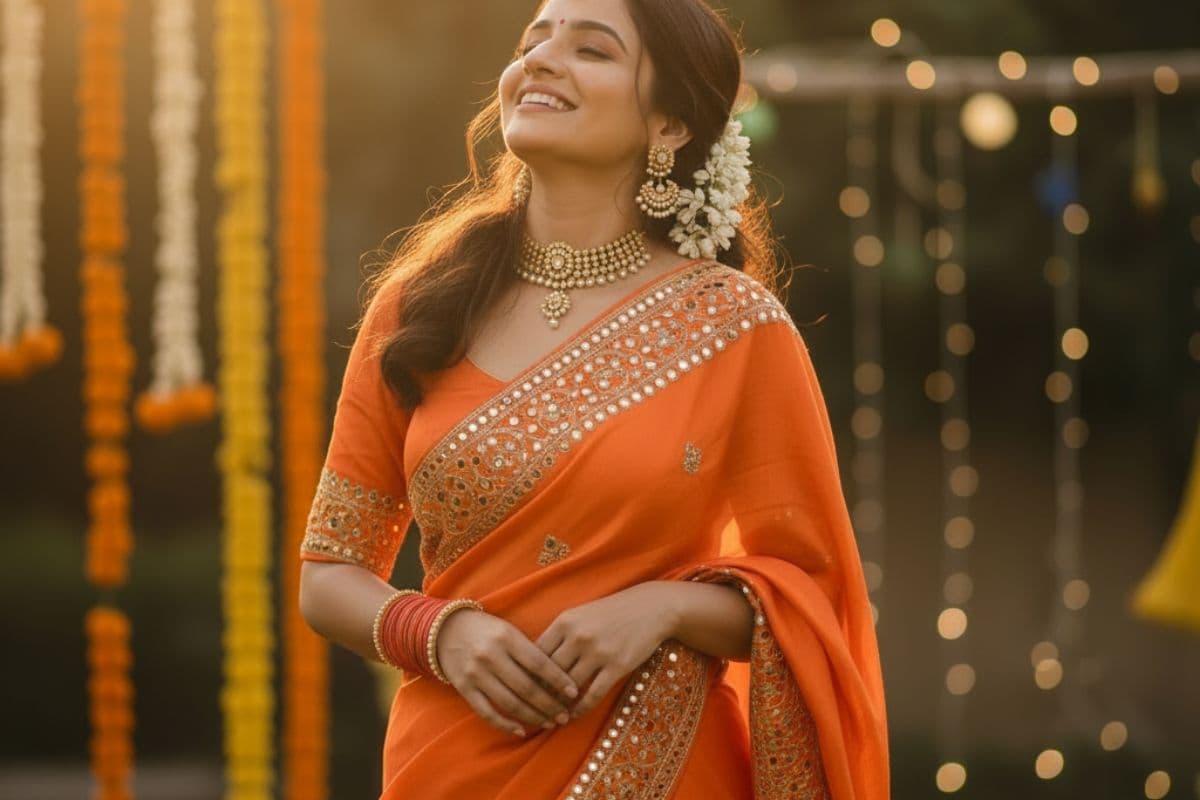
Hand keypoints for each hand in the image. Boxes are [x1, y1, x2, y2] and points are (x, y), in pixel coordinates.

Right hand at [435, 607, 579, 737]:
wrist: (445, 629)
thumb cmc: (486, 630)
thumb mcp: (508, 630)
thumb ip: (528, 650)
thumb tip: (558, 678)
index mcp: (506, 637)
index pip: (538, 662)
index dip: (558, 679)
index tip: (574, 692)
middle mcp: (491, 656)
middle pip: (526, 687)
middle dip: (549, 704)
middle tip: (565, 716)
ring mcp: (476, 674)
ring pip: (510, 703)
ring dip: (533, 716)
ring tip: (549, 723)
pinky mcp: (464, 688)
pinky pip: (487, 712)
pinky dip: (505, 724)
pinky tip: (522, 731)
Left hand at [535, 582, 676, 720]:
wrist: (651, 608)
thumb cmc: (610, 613)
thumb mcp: (580, 615)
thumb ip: (558, 634)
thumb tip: (533, 662)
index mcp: (564, 621)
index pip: (535, 654)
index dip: (527, 675)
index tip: (524, 690)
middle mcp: (578, 636)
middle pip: (549, 673)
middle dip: (540, 694)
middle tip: (534, 709)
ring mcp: (598, 652)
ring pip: (568, 687)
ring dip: (559, 704)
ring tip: (552, 715)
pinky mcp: (616, 666)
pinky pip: (592, 694)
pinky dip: (580, 708)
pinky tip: (574, 715)